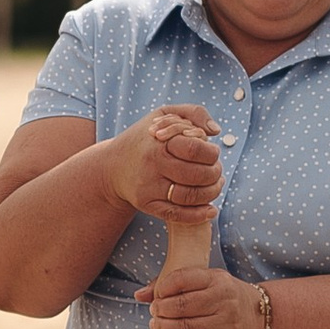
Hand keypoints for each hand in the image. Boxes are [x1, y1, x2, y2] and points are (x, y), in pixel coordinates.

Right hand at [100, 103, 221, 224]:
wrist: (113, 166)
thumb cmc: (146, 138)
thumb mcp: (165, 114)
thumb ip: (194, 113)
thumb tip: (215, 131)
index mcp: (158, 143)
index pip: (196, 149)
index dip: (212, 153)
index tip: (212, 153)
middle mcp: (152, 166)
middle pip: (197, 174)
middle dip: (215, 173)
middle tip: (216, 171)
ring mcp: (149, 188)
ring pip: (190, 196)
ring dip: (211, 193)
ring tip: (215, 185)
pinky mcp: (147, 205)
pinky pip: (177, 215)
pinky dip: (198, 215)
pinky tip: (211, 210)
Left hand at [139, 262, 266, 328]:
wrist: (257, 317)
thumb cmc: (220, 296)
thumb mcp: (204, 282)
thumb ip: (171, 284)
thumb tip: (139, 295)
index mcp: (217, 279)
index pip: (183, 279)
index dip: (163, 288)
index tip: (156, 296)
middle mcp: (225, 300)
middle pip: (183, 306)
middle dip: (161, 310)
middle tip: (154, 313)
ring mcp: (227, 324)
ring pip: (188, 328)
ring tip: (156, 326)